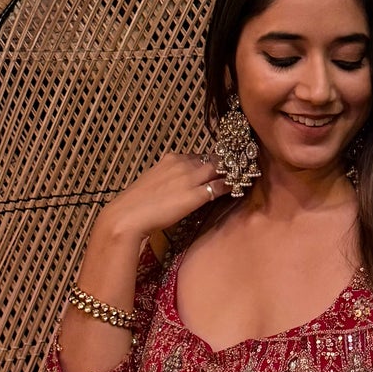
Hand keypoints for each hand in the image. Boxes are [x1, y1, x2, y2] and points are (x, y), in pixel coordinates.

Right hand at [101, 150, 232, 241]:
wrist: (128, 216)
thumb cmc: (136, 204)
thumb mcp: (153, 183)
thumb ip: (168, 179)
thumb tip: (176, 187)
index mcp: (171, 159)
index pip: (199, 155)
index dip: (212, 161)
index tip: (222, 165)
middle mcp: (182, 164)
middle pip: (213, 158)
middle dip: (227, 162)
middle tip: (241, 166)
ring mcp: (190, 178)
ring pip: (219, 169)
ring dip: (232, 171)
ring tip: (244, 175)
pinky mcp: (195, 195)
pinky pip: (220, 186)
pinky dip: (230, 185)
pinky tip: (238, 188)